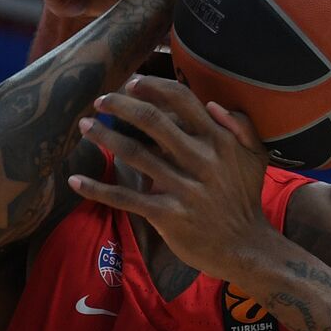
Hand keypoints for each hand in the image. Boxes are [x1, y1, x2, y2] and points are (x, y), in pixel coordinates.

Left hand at [67, 75, 275, 278]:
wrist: (245, 247)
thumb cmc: (244, 197)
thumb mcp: (255, 156)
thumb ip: (241, 125)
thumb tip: (212, 103)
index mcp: (218, 141)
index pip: (182, 100)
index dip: (154, 87)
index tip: (131, 83)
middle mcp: (200, 160)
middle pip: (153, 120)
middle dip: (121, 105)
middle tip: (99, 100)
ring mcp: (183, 188)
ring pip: (135, 155)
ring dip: (105, 137)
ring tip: (85, 127)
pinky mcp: (167, 215)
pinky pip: (126, 198)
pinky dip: (98, 189)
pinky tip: (76, 181)